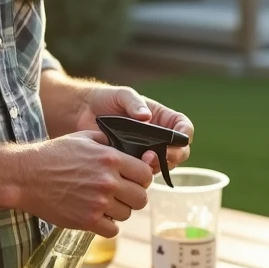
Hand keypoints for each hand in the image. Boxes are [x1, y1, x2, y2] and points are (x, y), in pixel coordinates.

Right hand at [15, 131, 153, 236]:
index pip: (145, 174)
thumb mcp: (83, 138)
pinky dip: (107, 225)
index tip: (133, 179)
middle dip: (133, 195)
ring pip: (127, 214)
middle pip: (141, 197)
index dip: (141, 177)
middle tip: (120, 193)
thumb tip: (131, 149)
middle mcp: (107, 181)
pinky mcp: (87, 220)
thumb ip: (109, 141)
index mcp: (110, 158)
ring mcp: (98, 203)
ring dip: (119, 210)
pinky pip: (112, 230)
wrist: (26, 176)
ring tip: (104, 203)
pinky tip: (96, 215)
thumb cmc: (54, 154)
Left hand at [76, 85, 194, 175]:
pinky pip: (145, 172)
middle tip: (160, 156)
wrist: (83, 114)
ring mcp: (147, 151)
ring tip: (144, 161)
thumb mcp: (122, 95)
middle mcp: (159, 136)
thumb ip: (134, 102)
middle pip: (180, 151)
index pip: (184, 128)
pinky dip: (143, 173)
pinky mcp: (133, 162)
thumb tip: (147, 116)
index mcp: (162, 118)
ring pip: (165, 164)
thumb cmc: (106, 99)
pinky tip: (134, 168)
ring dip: (159, 165)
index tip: (178, 140)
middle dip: (174, 155)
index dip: (185, 135)